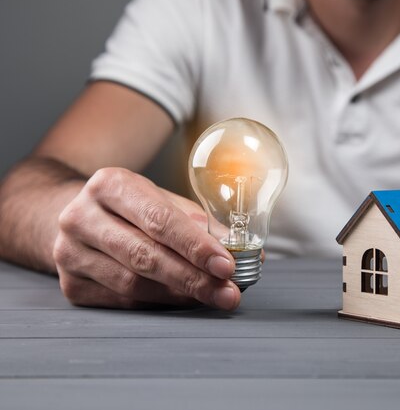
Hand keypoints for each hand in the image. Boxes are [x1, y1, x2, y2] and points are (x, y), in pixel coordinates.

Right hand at [53, 167, 239, 308]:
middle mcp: (82, 217)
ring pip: (133, 284)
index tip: (226, 265)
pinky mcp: (71, 284)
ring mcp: (70, 253)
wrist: (79, 217)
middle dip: (193, 278)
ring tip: (212, 296)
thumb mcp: (161, 200)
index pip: (158, 220)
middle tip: (227, 292)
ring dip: (179, 294)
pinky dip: (159, 303)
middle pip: (145, 255)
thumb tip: (239, 249)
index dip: (196, 246)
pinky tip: (183, 300)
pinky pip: (123, 301)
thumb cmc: (130, 208)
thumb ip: (198, 222)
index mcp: (110, 185)